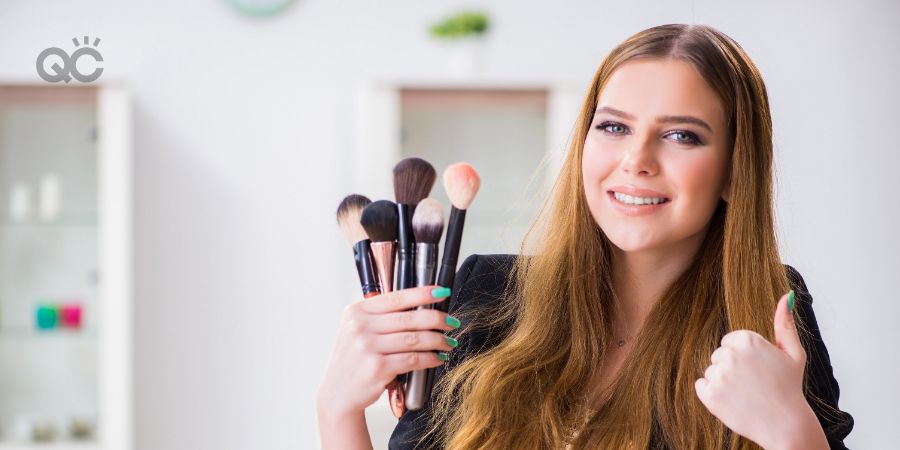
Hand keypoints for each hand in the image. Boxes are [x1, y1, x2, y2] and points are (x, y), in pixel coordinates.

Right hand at [316, 286, 458, 418]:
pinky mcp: (377, 368)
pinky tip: (438, 358)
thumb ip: (380, 316)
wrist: (338, 393)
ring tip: (448, 342)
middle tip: (451, 322)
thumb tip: (420, 305)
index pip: (396, 298)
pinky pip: (413, 359)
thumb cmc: (353, 359)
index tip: (442, 292)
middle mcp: (360, 327)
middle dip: (437, 319)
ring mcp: (367, 347)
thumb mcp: (356, 330)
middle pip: (409, 318)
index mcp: (356, 311)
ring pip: (414, 339)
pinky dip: (430, 358)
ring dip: (437, 340)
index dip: (423, 294)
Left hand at [694, 291, 820, 448]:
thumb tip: (785, 296)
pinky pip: (700, 386)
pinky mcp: (709, 395)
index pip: (729, 342)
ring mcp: (719, 376)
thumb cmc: (789, 388)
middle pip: (718, 356)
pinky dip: (712, 394)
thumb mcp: (793, 353)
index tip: (758, 370)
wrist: (785, 426)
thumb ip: (785, 323)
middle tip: (753, 384)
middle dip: (732, 369)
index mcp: (748, 340)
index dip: (743, 358)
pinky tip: (732, 401)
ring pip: (710, 371)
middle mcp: (731, 355)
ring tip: (745, 394)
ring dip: (723, 382)